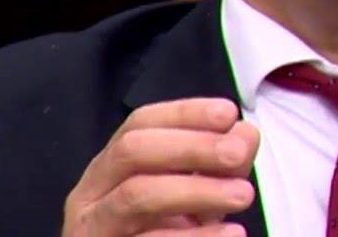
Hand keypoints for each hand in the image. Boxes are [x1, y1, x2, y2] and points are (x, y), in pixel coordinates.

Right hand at [63, 98, 259, 236]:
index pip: (140, 123)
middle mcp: (93, 193)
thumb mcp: (192, 195)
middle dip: (189, 147)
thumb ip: (217, 163)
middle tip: (237, 153)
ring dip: (195, 190)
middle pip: (133, 152)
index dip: (184, 114)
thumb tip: (245, 134)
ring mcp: (94, 227)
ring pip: (135, 197)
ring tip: (242, 194)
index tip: (228, 113)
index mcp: (111, 166)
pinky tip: (230, 233)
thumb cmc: (160, 234)